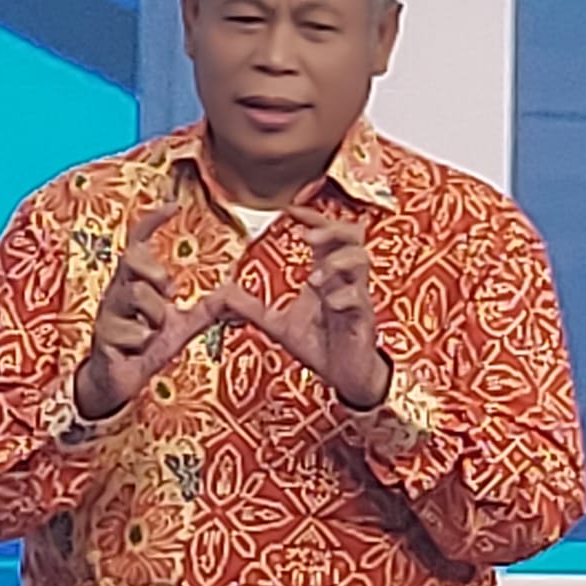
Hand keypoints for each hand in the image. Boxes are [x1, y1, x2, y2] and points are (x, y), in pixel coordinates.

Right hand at [75, 204, 227, 419]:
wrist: (118, 378)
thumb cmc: (144, 345)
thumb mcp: (181, 326)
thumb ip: (204, 310)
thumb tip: (230, 294)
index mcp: (133, 283)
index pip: (137, 244)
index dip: (152, 223)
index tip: (173, 206)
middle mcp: (116, 291)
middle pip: (133, 262)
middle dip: (155, 273)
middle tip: (168, 292)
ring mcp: (107, 312)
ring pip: (139, 299)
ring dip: (156, 321)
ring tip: (151, 334)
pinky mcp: (103, 336)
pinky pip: (135, 334)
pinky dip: (143, 346)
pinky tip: (135, 351)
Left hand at [222, 205, 390, 409]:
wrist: (343, 376)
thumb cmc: (320, 345)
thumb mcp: (277, 324)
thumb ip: (250, 307)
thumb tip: (221, 293)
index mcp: (326, 275)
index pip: (327, 234)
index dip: (312, 217)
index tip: (292, 210)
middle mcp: (344, 281)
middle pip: (352, 236)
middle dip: (331, 230)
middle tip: (308, 237)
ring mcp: (357, 298)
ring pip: (360, 262)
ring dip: (337, 264)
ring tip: (314, 279)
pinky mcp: (363, 320)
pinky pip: (360, 299)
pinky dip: (344, 297)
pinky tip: (331, 304)